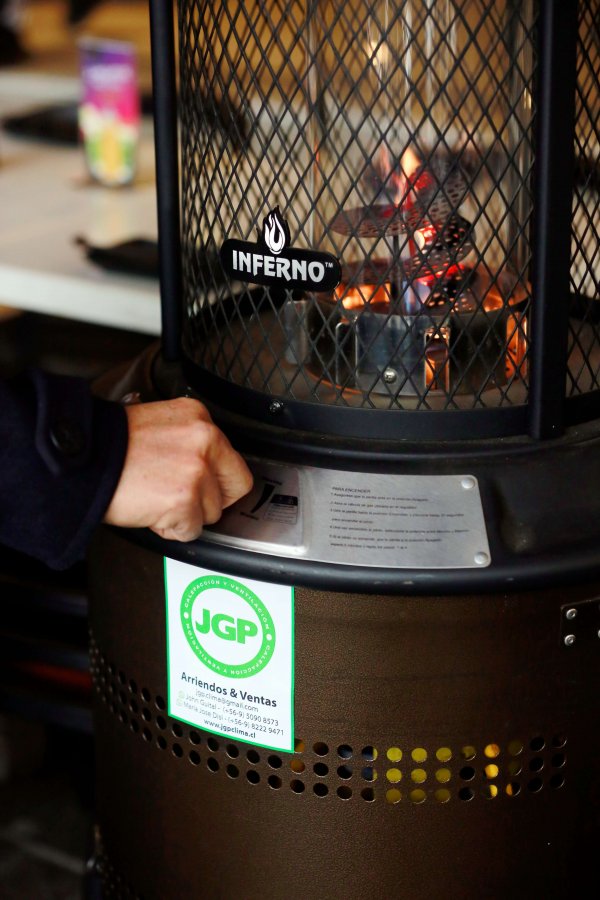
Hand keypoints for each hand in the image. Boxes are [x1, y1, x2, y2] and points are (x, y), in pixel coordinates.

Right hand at [103, 397, 252, 541]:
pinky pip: (191, 530)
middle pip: (234, 488)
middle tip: (180, 498)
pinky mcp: (184, 500)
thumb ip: (187, 442)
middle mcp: (204, 440)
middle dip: (209, 499)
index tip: (202, 486)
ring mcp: (197, 471)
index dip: (216, 480)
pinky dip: (170, 529)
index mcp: (198, 418)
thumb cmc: (109, 446)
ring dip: (185, 515)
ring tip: (155, 498)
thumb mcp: (157, 425)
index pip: (233, 460)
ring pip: (211, 513)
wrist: (80, 459)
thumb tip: (204, 467)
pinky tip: (150, 509)